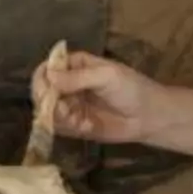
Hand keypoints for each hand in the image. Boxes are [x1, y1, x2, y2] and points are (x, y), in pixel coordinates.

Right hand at [42, 51, 164, 145]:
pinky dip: (69, 128)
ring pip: (48, 111)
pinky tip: (86, 127)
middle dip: (49, 101)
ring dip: (59, 117)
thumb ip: (77, 77)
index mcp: (74, 65)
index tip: (48, 89)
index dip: (42, 79)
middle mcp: (68, 84)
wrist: (150, 117)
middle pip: (42, 91)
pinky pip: (60, 127)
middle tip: (63, 108)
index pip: (47, 68)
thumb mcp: (106, 76)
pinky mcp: (76, 125)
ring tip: (78, 119)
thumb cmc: (132, 89)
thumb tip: (49, 76)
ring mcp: (71, 105)